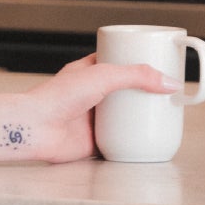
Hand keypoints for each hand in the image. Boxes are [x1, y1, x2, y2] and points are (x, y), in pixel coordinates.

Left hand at [21, 54, 182, 163]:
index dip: (139, 62)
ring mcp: (92, 119)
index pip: (120, 62)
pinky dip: (131, 141)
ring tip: (166, 114)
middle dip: (145, 92)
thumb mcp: (104, 75)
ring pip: (122, 117)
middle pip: (125, 91)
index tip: (160, 63)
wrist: (36, 128)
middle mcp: (92, 95)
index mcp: (91, 72)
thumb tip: (169, 84)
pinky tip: (148, 139)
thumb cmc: (58, 97)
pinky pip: (116, 141)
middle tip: (168, 92)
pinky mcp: (92, 141)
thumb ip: (138, 76)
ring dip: (141, 117)